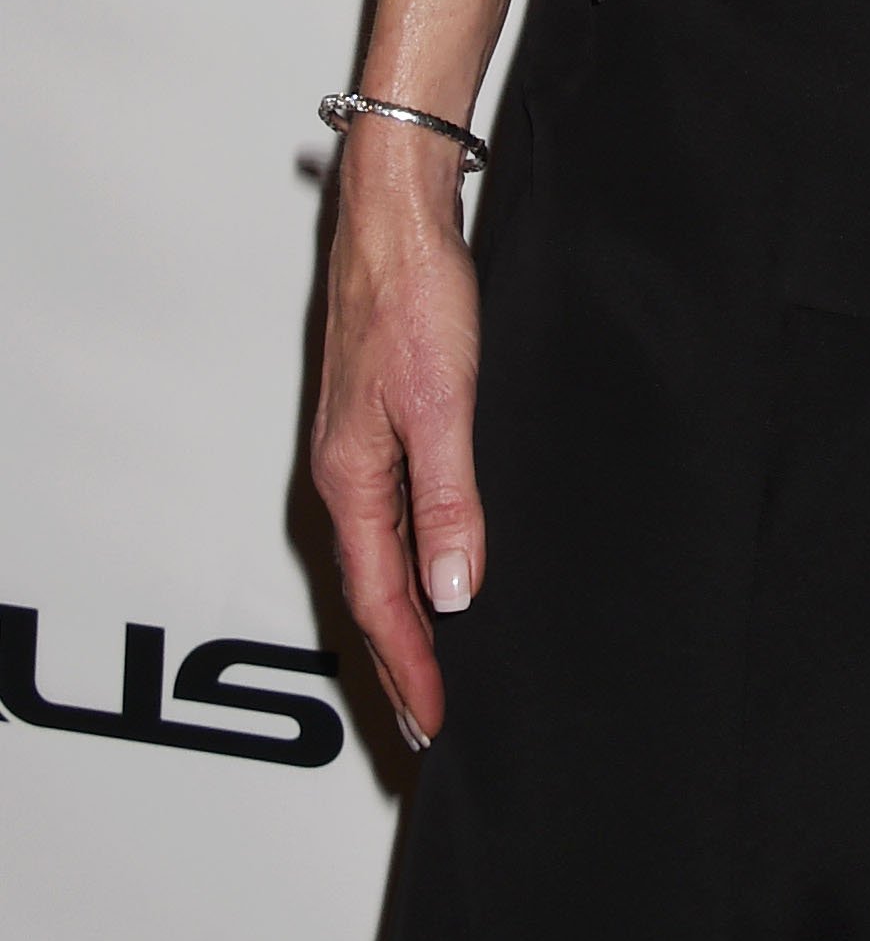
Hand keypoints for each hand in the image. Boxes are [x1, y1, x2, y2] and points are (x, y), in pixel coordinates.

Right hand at [307, 127, 482, 746]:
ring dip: (403, 617)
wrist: (398, 217)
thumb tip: (452, 590)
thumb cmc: (414, 296)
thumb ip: (448, 499)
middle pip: (371, 591)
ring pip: (378, 557)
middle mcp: (345, 473)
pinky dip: (411, 561)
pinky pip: (391, 518)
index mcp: (352, 479)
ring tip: (431, 665)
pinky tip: (434, 565)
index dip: (409, 666)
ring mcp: (359, 448)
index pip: (382, 600)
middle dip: (397, 660)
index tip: (433, 723)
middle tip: (427, 722)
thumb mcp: (443, 404)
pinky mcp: (380, 422)